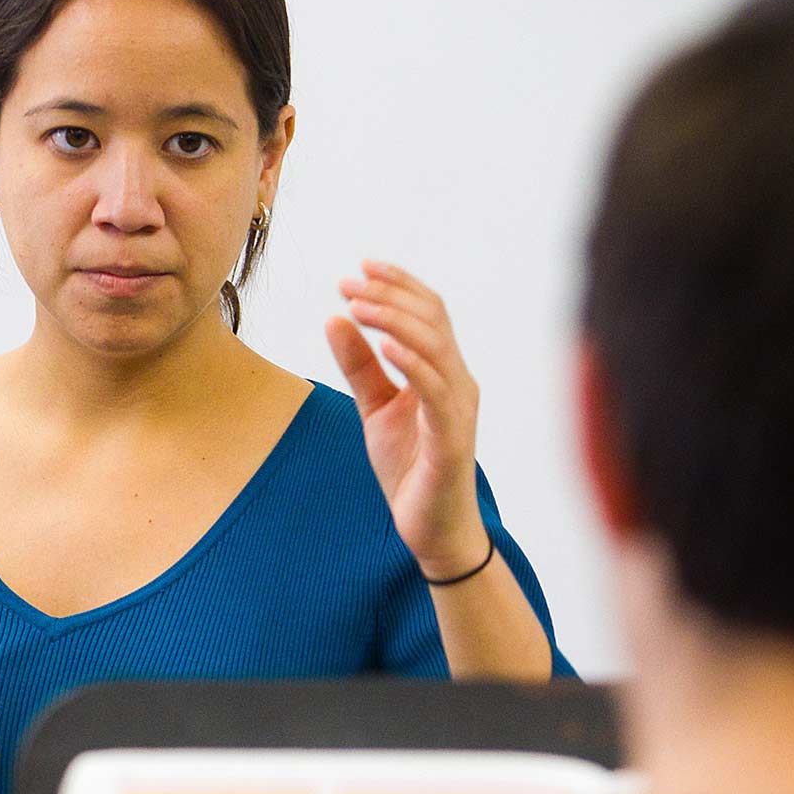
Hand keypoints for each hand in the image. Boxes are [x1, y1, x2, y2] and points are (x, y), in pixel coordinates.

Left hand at [326, 261, 487, 579]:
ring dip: (395, 321)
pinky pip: (436, 392)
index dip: (398, 284)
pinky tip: (384, 346)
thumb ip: (359, 365)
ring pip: (436, 348)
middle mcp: (459, 382)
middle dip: (389, 295)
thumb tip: (334, 318)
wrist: (430, 527)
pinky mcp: (452, 438)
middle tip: (348, 282)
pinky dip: (412, 363)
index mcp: (444, 372)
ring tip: (358, 304)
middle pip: (433, 320)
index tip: (360, 266)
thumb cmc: (410, 467)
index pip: (429, 313)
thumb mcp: (375, 408)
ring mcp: (459, 409)